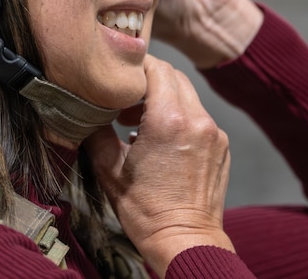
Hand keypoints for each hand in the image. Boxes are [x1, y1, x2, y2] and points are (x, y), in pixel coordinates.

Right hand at [85, 56, 233, 277]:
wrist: (185, 241)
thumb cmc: (146, 211)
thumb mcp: (110, 170)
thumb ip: (97, 132)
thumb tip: (87, 111)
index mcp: (168, 120)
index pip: (156, 68)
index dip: (137, 65)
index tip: (121, 75)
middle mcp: (196, 120)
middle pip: (174, 76)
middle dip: (149, 79)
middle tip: (126, 98)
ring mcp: (213, 132)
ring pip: (188, 95)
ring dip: (164, 98)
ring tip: (139, 121)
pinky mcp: (221, 145)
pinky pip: (199, 117)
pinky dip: (180, 117)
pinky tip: (162, 139)